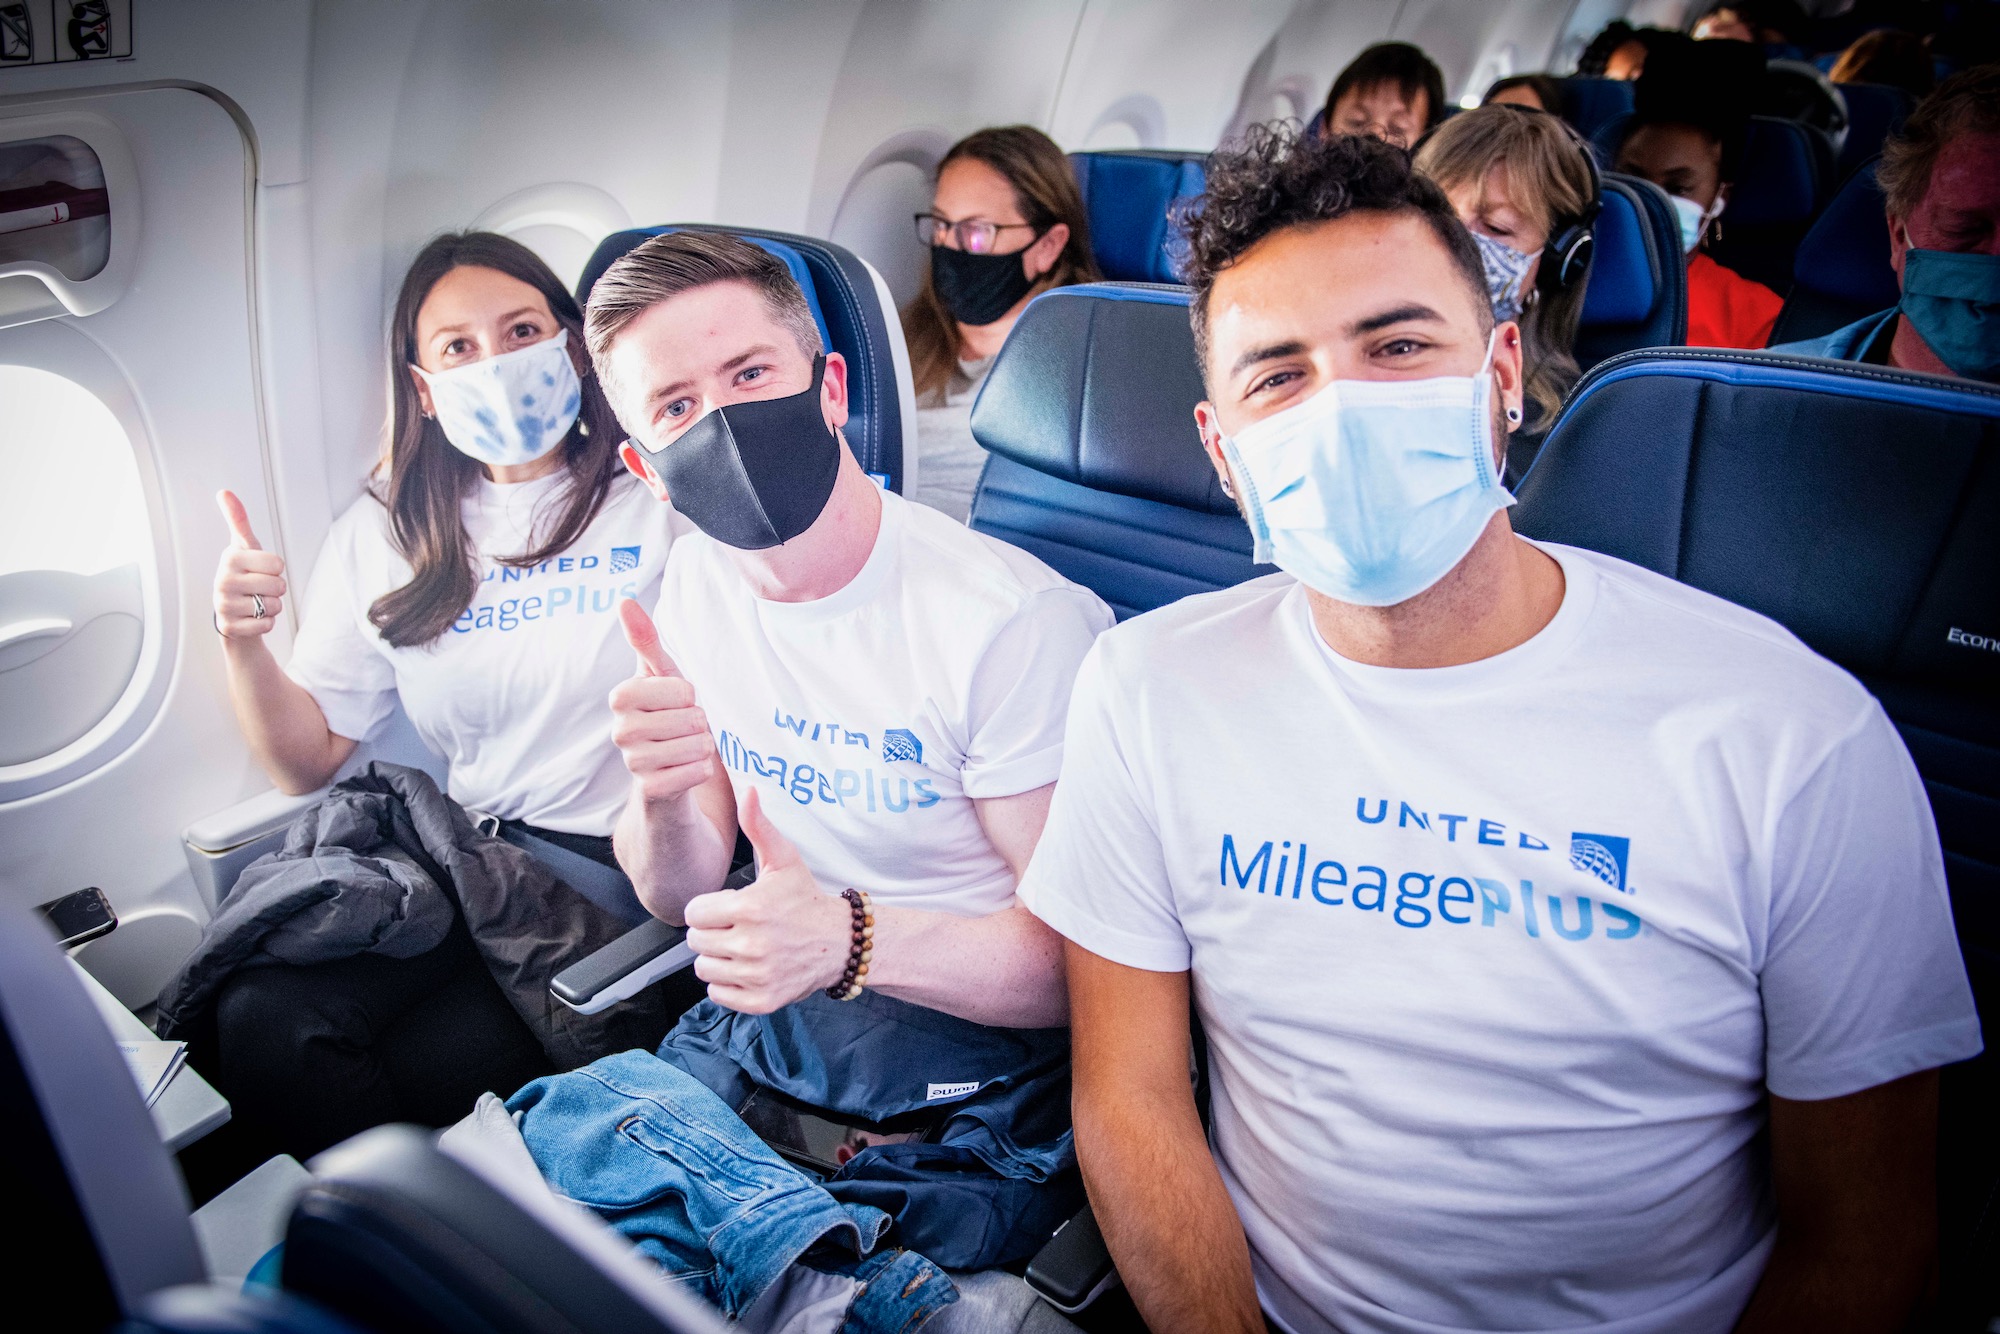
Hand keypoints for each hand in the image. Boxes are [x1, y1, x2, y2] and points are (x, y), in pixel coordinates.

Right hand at [213, 490, 286, 640]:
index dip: (277, 569)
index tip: (261, 569)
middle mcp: (222, 580)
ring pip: (273, 607)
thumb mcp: (244, 546)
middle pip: (278, 586)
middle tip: (260, 588)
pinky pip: (266, 625)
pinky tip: (252, 618)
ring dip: (271, 607)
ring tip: (255, 602)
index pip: (278, 564)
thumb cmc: (244, 574)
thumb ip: (238, 520)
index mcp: (230, 558)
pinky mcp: (229, 627)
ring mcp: (224, 605)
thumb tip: (224, 491)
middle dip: (276, 590)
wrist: (232, 611)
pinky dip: (266, 623)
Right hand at [609, 599, 715, 804]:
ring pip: (696, 746)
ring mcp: (632, 763)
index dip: (689, 695)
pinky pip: (696, 772)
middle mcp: (620, 730)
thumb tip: (624, 601)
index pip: (681, 688)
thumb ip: (645, 640)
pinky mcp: (650, 791)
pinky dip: (701, 770)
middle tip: (683, 730)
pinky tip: (686, 769)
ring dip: (702, 747)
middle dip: (698, 723)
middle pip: (691, 717)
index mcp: (621, 698)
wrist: (665, 774)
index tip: (676, 703)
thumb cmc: (666, 717)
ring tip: (686, 748)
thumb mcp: (661, 677)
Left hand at [684, 787, 851, 1012]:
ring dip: (718, 958)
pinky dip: (728, 984)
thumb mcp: (784, 859)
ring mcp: (756, 976)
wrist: (841, 942)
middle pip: (695, 941)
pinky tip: (748, 968)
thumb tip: (746, 791)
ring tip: (743, 947)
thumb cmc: (806, 899)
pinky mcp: (761, 1001)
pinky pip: (718, 994)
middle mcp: (751, 944)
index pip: (693, 912)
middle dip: (711, 931)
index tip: (728, 907)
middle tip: (737, 927)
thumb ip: (758, 826)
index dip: (708, 907)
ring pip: (704, 969)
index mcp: (749, 908)